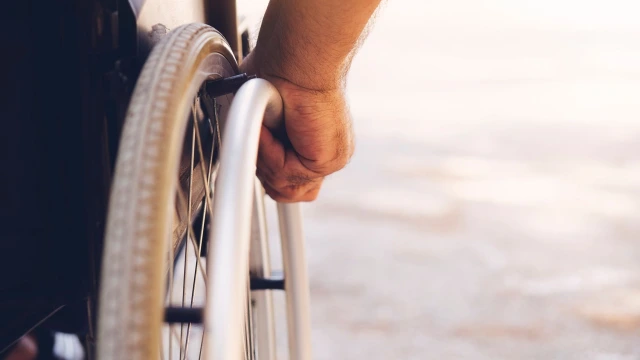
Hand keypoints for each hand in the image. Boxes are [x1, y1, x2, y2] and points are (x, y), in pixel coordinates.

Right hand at [240, 52, 353, 201]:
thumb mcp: (261, 115)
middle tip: (259, 134)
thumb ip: (259, 140)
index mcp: (314, 147)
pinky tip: (271, 125)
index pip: (294, 186)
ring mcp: (327, 161)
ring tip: (265, 125)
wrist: (297, 60)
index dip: (270, 177)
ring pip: (281, 186)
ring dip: (263, 157)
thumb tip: (248, 148)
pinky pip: (283, 172)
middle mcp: (324, 157)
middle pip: (286, 193)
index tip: (254, 160)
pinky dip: (268, 149)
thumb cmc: (278, 74)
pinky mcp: (324, 161)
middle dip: (263, 167)